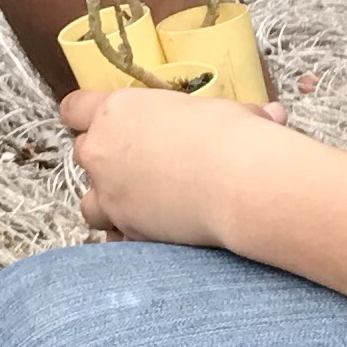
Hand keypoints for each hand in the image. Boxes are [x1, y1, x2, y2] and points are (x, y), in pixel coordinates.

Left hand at [63, 85, 298, 250]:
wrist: (240, 183)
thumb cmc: (233, 135)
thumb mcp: (228, 112)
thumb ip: (235, 114)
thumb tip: (271, 115)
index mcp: (118, 111)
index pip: (74, 108)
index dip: (84, 115)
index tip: (97, 123)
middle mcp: (103, 151)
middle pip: (83, 153)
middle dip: (105, 160)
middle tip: (136, 165)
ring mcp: (110, 194)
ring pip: (88, 203)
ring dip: (108, 203)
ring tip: (138, 205)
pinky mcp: (127, 229)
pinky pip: (114, 237)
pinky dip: (127, 237)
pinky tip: (151, 234)